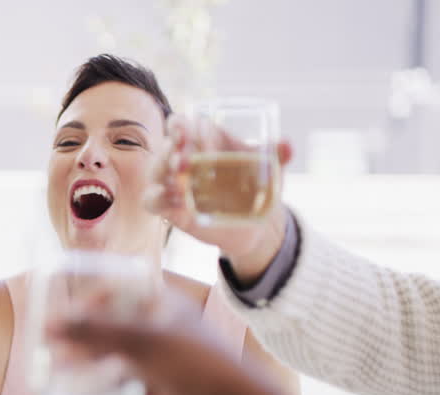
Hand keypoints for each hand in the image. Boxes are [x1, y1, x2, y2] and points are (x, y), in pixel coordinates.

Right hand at [52, 292, 277, 394]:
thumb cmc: (193, 365)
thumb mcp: (139, 342)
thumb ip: (93, 332)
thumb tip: (50, 325)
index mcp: (167, 310)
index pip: (123, 293)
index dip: (93, 301)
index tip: (66, 316)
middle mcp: (169, 339)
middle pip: (119, 338)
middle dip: (88, 349)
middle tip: (58, 357)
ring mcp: (172, 374)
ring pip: (127, 378)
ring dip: (100, 386)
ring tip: (71, 391)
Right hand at [146, 115, 293, 282]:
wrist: (254, 224)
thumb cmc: (258, 187)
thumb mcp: (270, 169)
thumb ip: (278, 156)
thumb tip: (287, 145)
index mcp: (202, 141)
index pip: (180, 125)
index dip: (178, 126)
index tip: (183, 130)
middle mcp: (183, 160)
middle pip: (163, 148)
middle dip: (168, 151)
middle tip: (182, 160)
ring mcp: (174, 184)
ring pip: (153, 174)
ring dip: (160, 176)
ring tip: (178, 183)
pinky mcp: (171, 209)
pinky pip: (152, 203)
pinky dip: (159, 201)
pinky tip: (177, 203)